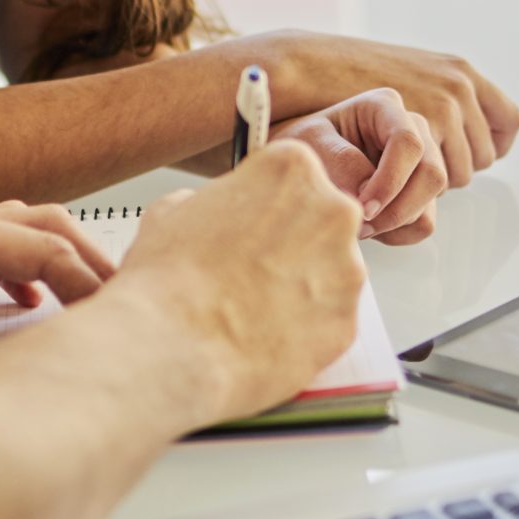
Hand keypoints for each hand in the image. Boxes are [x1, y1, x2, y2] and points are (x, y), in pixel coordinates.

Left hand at [0, 201, 115, 371]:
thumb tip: (22, 393)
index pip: (48, 247)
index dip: (95, 284)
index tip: (129, 315)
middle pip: (39, 222)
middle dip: (89, 259)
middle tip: (126, 297)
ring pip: (10, 231)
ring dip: (52, 260)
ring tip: (85, 298)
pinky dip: (16, 270)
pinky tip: (15, 305)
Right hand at [117, 145, 366, 419]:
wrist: (174, 348)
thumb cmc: (170, 280)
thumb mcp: (172, 210)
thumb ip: (211, 201)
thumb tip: (215, 212)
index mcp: (293, 170)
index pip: (293, 175)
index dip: (267, 202)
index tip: (253, 220)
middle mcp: (332, 212)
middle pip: (322, 221)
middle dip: (293, 242)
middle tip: (252, 266)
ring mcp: (347, 271)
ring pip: (331, 273)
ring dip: (302, 285)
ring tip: (253, 305)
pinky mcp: (348, 323)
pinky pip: (330, 319)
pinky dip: (305, 327)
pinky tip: (266, 332)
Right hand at [261, 32, 518, 185]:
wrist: (311, 65)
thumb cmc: (350, 74)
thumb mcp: (408, 73)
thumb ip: (437, 97)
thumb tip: (464, 127)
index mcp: (461, 72)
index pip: (509, 120)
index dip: (494, 145)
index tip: (473, 157)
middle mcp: (460, 87)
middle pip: (485, 155)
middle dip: (457, 171)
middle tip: (421, 176)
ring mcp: (443, 107)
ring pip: (462, 173)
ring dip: (436, 185)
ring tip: (401, 181)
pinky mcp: (420, 130)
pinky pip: (439, 180)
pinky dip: (419, 192)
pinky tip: (392, 186)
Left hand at [278, 88, 445, 243]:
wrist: (304, 164)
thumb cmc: (304, 145)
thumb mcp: (309, 143)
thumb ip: (339, 162)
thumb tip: (368, 197)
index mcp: (384, 106)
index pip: (408, 143)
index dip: (390, 180)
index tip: (363, 208)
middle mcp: (413, 129)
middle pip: (432, 175)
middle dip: (397, 210)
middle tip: (359, 226)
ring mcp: (424, 160)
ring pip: (431, 201)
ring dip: (395, 223)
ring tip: (357, 223)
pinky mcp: (422, 190)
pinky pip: (425, 222)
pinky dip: (399, 233)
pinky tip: (370, 224)